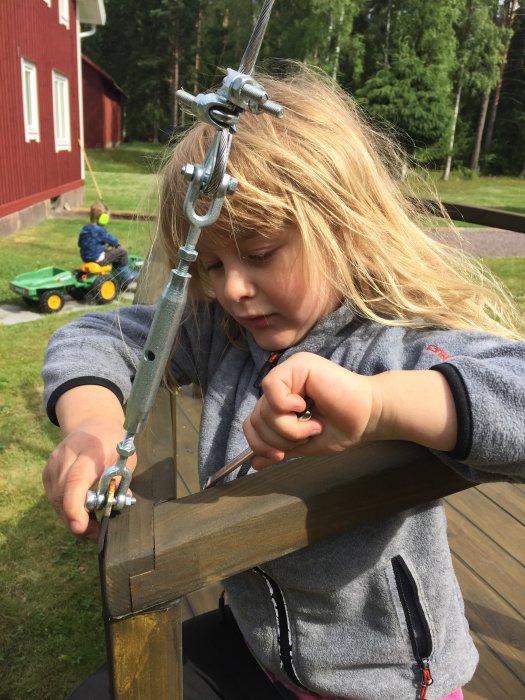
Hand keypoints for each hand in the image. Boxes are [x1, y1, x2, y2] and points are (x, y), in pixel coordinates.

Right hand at [42, 419, 134, 541]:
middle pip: (63, 494)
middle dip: (77, 520)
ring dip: (71, 517)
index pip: (76, 480)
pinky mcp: (47, 471)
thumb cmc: (115, 445)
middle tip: (95, 534)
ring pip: (56, 500)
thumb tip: (114, 509)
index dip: (76, 506)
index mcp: (90, 449)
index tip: (81, 527)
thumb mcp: (127, 460)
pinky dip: (66, 508)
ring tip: (90, 525)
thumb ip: (120, 483)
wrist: (94, 425)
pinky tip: (80, 511)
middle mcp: (67, 454)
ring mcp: (53, 462)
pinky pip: (54, 497)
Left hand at [243, 353, 379, 468]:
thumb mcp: (304, 443)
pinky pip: (272, 388)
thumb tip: (254, 463)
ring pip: (264, 408)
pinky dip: (286, 406)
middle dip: (280, 438)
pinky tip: (306, 406)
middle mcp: (283, 383)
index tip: (280, 455)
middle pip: (256, 418)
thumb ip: (280, 449)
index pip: (253, 422)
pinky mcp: (298, 364)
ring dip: (289, 427)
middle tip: (308, 434)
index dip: (260, 443)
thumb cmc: (343, 426)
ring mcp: (290, 371)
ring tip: (314, 424)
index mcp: (282, 399)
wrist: (370, 417)